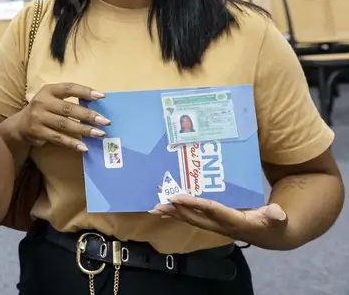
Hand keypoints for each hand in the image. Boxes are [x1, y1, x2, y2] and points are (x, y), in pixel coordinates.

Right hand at [15, 83, 108, 151]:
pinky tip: (84, 147)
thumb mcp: (51, 100)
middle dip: (88, 115)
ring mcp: (39, 117)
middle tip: (105, 121)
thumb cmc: (43, 110)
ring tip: (99, 134)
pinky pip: (58, 138)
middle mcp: (42, 102)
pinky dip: (72, 143)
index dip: (85, 91)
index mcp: (48, 90)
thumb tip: (95, 109)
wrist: (19, 125)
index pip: (69, 88)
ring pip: (65, 125)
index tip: (101, 96)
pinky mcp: (38, 132)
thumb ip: (68, 101)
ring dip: (84, 130)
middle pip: (69, 109)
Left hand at [151, 195, 287, 245]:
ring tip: (154, 207)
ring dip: (172, 213)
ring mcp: (216, 225)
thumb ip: (276, 216)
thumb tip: (276, 212)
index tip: (177, 197)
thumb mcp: (278, 220)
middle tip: (157, 204)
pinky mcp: (214, 223)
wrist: (271, 235)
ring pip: (191, 219)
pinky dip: (179, 213)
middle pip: (195, 217)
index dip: (194, 203)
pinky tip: (166, 209)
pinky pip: (193, 217)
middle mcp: (221, 225)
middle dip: (175, 211)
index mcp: (235, 221)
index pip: (211, 210)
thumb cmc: (274, 224)